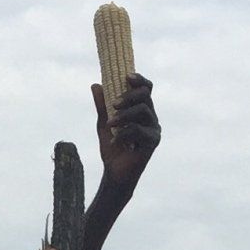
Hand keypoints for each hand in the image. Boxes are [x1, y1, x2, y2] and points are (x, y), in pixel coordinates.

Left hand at [93, 73, 159, 191]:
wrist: (115, 172)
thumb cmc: (112, 147)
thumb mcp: (104, 123)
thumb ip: (102, 105)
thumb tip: (96, 85)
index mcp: (142, 109)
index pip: (146, 88)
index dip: (139, 80)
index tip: (126, 76)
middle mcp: (151, 117)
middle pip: (145, 95)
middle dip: (129, 96)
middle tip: (114, 104)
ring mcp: (154, 129)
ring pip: (142, 111)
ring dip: (124, 115)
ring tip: (110, 124)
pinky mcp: (153, 141)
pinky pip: (138, 130)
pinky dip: (123, 134)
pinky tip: (114, 141)